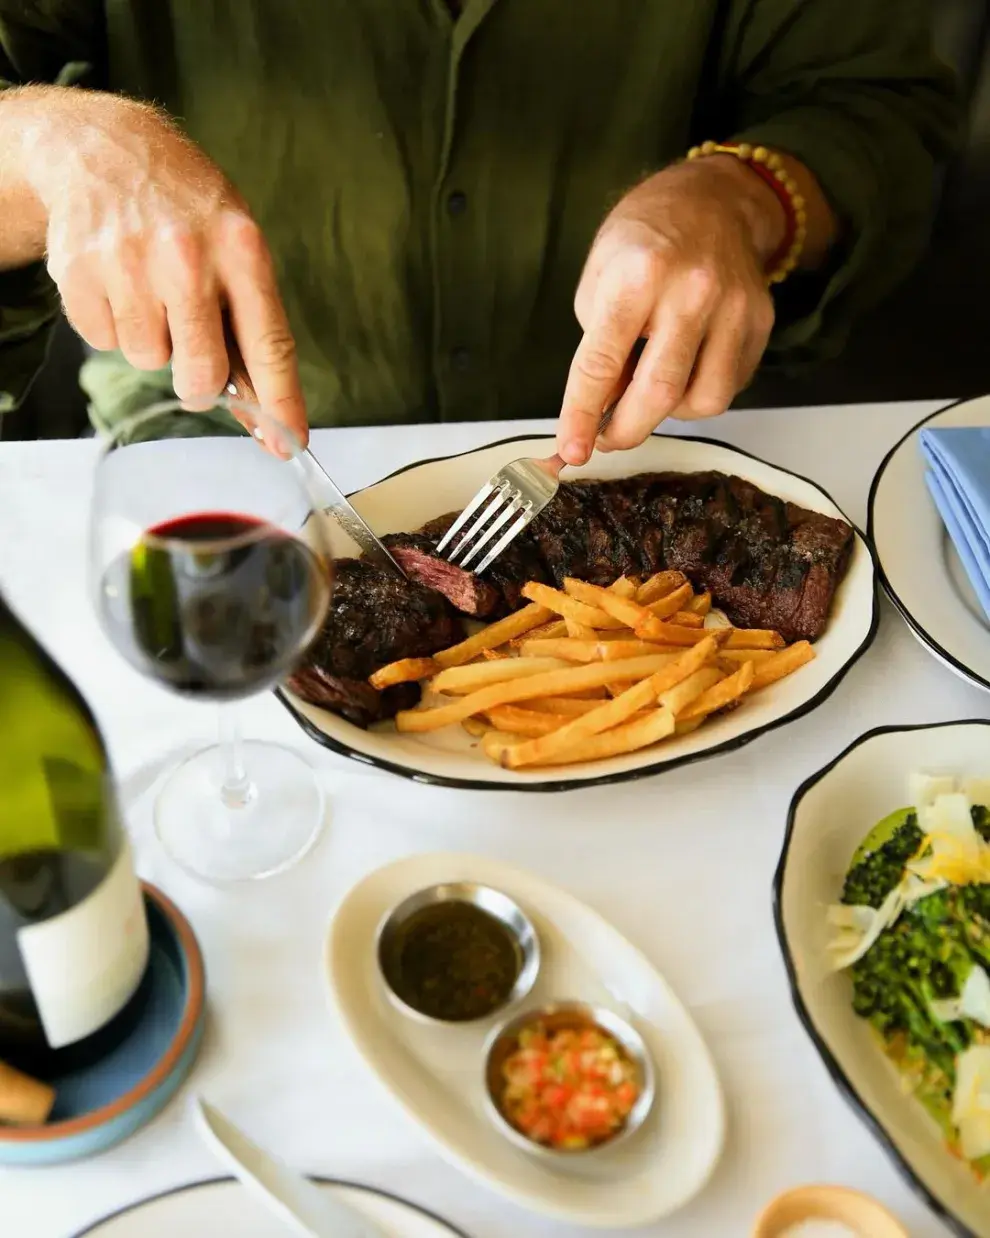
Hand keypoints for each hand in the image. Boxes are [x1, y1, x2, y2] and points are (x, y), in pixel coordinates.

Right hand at [23, 91, 306, 443]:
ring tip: (150, 290)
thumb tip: (264, 405)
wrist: (101, 146)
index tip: (290, 443)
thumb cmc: (184, 206)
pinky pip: (103, 341)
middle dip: (199, 382)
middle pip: (201, 374)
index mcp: (241, 248)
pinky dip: (112, 323)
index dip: (281, 403)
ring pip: (148, 361)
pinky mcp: (79, 273)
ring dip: (152, 341)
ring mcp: (128, 264)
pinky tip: (118, 282)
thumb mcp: (235, 242)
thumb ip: (251, 319)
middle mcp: (186, 257)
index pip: (269, 345)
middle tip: (193, 355)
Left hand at [557, 156, 785, 464]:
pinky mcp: (760, 322)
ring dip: (668, 414)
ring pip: (703, 401)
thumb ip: (600, 348)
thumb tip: (600, 412)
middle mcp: (691, 291)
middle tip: (606, 439)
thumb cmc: (644, 241)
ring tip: (650, 392)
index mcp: (637, 276)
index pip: (602, 363)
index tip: (572, 451)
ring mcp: (733, 308)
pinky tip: (684, 372)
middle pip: (659, 393)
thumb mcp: (600, 281)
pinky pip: (729, 386)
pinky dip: (699, 396)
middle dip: (625, 431)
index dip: (581, 416)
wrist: (713, 199)